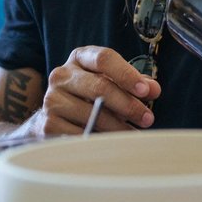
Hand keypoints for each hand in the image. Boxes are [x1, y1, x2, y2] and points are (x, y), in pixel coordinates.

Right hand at [29, 45, 161, 134]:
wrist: (53, 116)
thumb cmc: (89, 96)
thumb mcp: (110, 82)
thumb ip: (134, 83)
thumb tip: (153, 89)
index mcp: (79, 58)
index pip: (104, 58)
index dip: (127, 74)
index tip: (146, 91)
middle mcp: (61, 75)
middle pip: (99, 87)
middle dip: (128, 104)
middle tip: (147, 118)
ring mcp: (52, 100)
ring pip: (92, 114)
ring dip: (117, 127)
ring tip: (133, 134)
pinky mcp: (47, 124)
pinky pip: (79, 134)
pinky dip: (98, 140)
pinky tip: (111, 144)